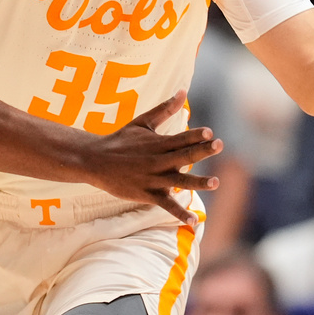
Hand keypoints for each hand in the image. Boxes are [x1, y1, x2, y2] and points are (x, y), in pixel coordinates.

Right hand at [88, 91, 221, 223]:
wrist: (94, 160)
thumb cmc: (120, 140)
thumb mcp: (142, 122)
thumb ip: (165, 109)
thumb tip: (183, 92)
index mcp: (157, 143)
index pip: (180, 138)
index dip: (195, 135)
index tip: (210, 132)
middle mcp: (157, 160)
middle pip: (183, 155)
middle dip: (202, 151)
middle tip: (219, 145)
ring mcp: (153, 178)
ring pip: (179, 181)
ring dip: (197, 182)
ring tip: (215, 182)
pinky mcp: (147, 194)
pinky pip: (166, 205)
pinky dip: (179, 214)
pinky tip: (194, 222)